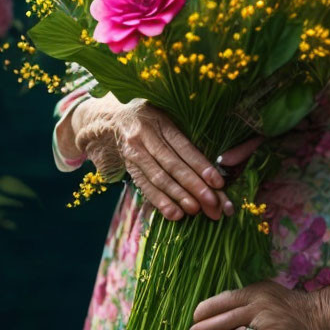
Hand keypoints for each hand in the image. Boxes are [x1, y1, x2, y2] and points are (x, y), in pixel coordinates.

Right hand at [73, 94, 260, 220]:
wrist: (111, 117)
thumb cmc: (150, 116)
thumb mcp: (166, 116)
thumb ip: (183, 135)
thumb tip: (212, 161)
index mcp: (161, 121)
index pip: (184, 147)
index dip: (201, 165)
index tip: (218, 182)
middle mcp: (146, 136)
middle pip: (173, 165)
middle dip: (194, 186)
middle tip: (213, 203)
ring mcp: (135, 152)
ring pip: (159, 177)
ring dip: (179, 197)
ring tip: (196, 210)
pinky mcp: (128, 166)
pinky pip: (145, 185)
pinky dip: (160, 201)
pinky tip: (174, 214)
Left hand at [188, 280, 329, 329]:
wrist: (319, 318)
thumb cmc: (290, 307)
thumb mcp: (267, 293)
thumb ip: (246, 300)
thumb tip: (220, 313)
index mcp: (255, 291)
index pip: (223, 299)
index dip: (205, 310)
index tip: (193, 318)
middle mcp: (259, 305)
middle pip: (223, 319)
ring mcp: (267, 324)